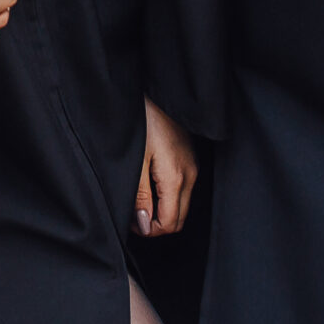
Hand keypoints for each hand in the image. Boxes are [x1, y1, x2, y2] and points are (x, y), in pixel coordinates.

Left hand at [136, 98, 197, 235]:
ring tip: (138, 199)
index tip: (130, 223)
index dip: (149, 230)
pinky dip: (167, 196)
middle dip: (156, 224)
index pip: (170, 223)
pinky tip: (149, 185)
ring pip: (181, 204)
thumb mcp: (135, 161)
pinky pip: (182, 188)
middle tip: (133, 215)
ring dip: (161, 210)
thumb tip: (143, 225)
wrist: (158, 92)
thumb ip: (140, 195)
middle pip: (179, 218)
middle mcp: (190, 175)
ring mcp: (192, 167)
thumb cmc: (143, 121)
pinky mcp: (189, 159)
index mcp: (176, 178)